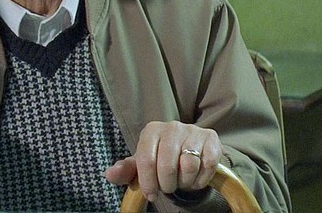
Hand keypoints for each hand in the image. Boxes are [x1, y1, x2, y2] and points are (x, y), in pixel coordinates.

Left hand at [105, 121, 220, 203]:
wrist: (188, 149)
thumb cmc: (159, 158)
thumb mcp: (141, 164)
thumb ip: (125, 170)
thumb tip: (110, 175)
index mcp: (151, 130)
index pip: (146, 160)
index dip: (148, 182)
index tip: (151, 194)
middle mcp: (172, 126)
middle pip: (168, 166)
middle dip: (167, 184)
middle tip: (168, 187)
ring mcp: (193, 130)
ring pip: (189, 166)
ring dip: (185, 182)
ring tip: (181, 180)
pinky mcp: (211, 138)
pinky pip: (207, 165)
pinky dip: (201, 179)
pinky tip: (195, 177)